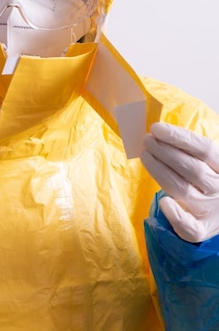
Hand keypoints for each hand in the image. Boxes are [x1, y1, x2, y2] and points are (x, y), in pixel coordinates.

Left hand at [141, 122, 218, 242]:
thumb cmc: (210, 178)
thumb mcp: (210, 161)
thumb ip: (190, 150)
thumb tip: (159, 133)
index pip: (203, 149)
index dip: (178, 137)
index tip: (156, 128)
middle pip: (192, 168)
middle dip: (165, 152)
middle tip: (147, 140)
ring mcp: (212, 211)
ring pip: (183, 190)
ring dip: (159, 171)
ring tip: (145, 154)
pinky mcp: (202, 230)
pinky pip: (189, 228)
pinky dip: (176, 216)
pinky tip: (164, 202)